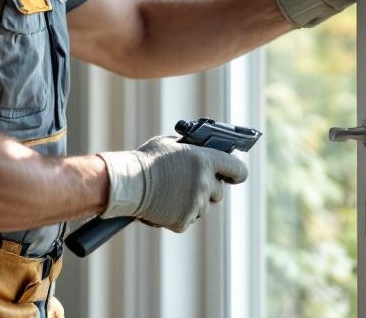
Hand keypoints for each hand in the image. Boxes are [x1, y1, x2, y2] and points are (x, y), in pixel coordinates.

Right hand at [98, 136, 248, 231]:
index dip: (237, 173)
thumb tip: (198, 149)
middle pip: (219, 192)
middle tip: (191, 183)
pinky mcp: (183, 221)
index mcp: (205, 161)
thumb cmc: (147, 160)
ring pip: (203, 207)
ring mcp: (195, 204)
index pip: (237, 168)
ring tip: (171, 193)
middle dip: (209, 189)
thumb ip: (190, 149)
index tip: (235, 176)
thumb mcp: (170, 144)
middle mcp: (205, 183)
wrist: (128, 184)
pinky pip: (187, 219)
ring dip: (193, 202)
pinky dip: (178, 214)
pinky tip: (164, 204)